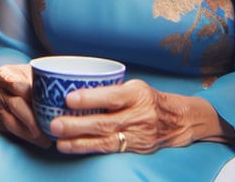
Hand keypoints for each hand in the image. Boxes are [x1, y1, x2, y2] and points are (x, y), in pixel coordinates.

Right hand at [0, 64, 51, 148]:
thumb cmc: (26, 78)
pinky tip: (38, 139)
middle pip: (16, 105)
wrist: (10, 86)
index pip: (17, 84)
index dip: (32, 95)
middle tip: (52, 127)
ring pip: (13, 123)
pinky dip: (26, 137)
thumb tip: (63, 92)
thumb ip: (42, 79)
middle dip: (34, 119)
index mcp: (3, 74)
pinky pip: (11, 132)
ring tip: (48, 139)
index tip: (47, 104)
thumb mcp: (32, 72)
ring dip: (32, 133)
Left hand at [50, 79, 234, 155]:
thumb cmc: (148, 98)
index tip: (68, 98)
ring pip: (105, 141)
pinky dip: (90, 149)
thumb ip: (110, 88)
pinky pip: (110, 150)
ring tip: (59, 142)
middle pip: (105, 122)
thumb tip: (75, 84)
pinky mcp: (136, 150)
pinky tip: (73, 148)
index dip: (90, 98)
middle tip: (55, 125)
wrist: (180, 120)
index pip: (111, 96)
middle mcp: (138, 116)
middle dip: (77, 125)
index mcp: (136, 94)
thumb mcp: (133, 86)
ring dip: (80, 142)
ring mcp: (138, 136)